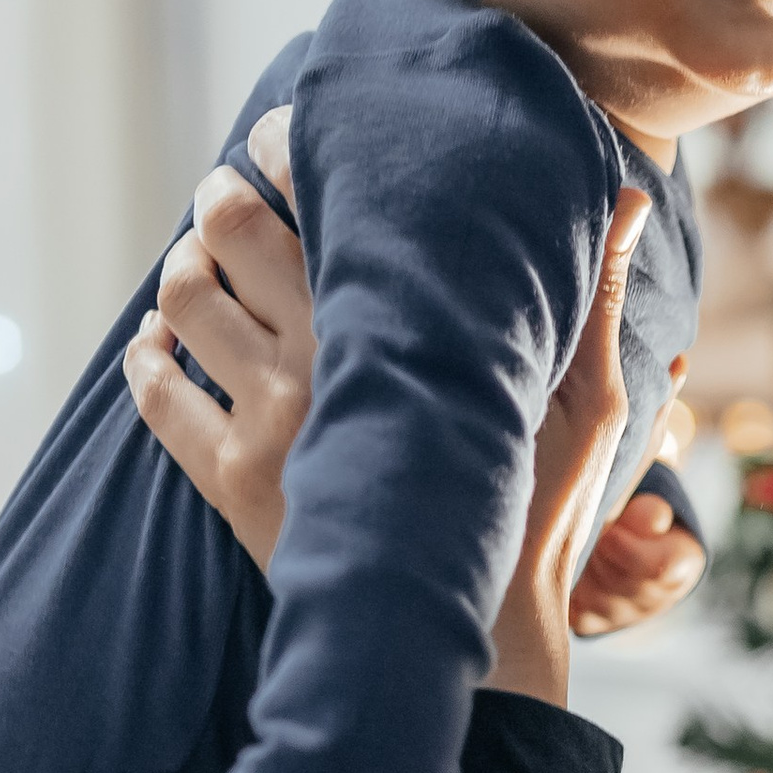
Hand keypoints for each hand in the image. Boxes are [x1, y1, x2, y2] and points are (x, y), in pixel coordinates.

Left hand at [133, 123, 690, 640]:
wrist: (471, 638)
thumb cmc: (540, 514)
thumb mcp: (590, 402)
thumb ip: (592, 290)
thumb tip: (625, 191)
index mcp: (406, 324)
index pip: (319, 194)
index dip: (288, 147)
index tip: (287, 133)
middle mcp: (324, 362)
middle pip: (227, 228)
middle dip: (220, 195)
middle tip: (229, 190)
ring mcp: (269, 425)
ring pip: (183, 303)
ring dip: (183, 270)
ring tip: (199, 266)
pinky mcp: (230, 484)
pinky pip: (157, 397)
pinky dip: (147, 358)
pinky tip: (161, 347)